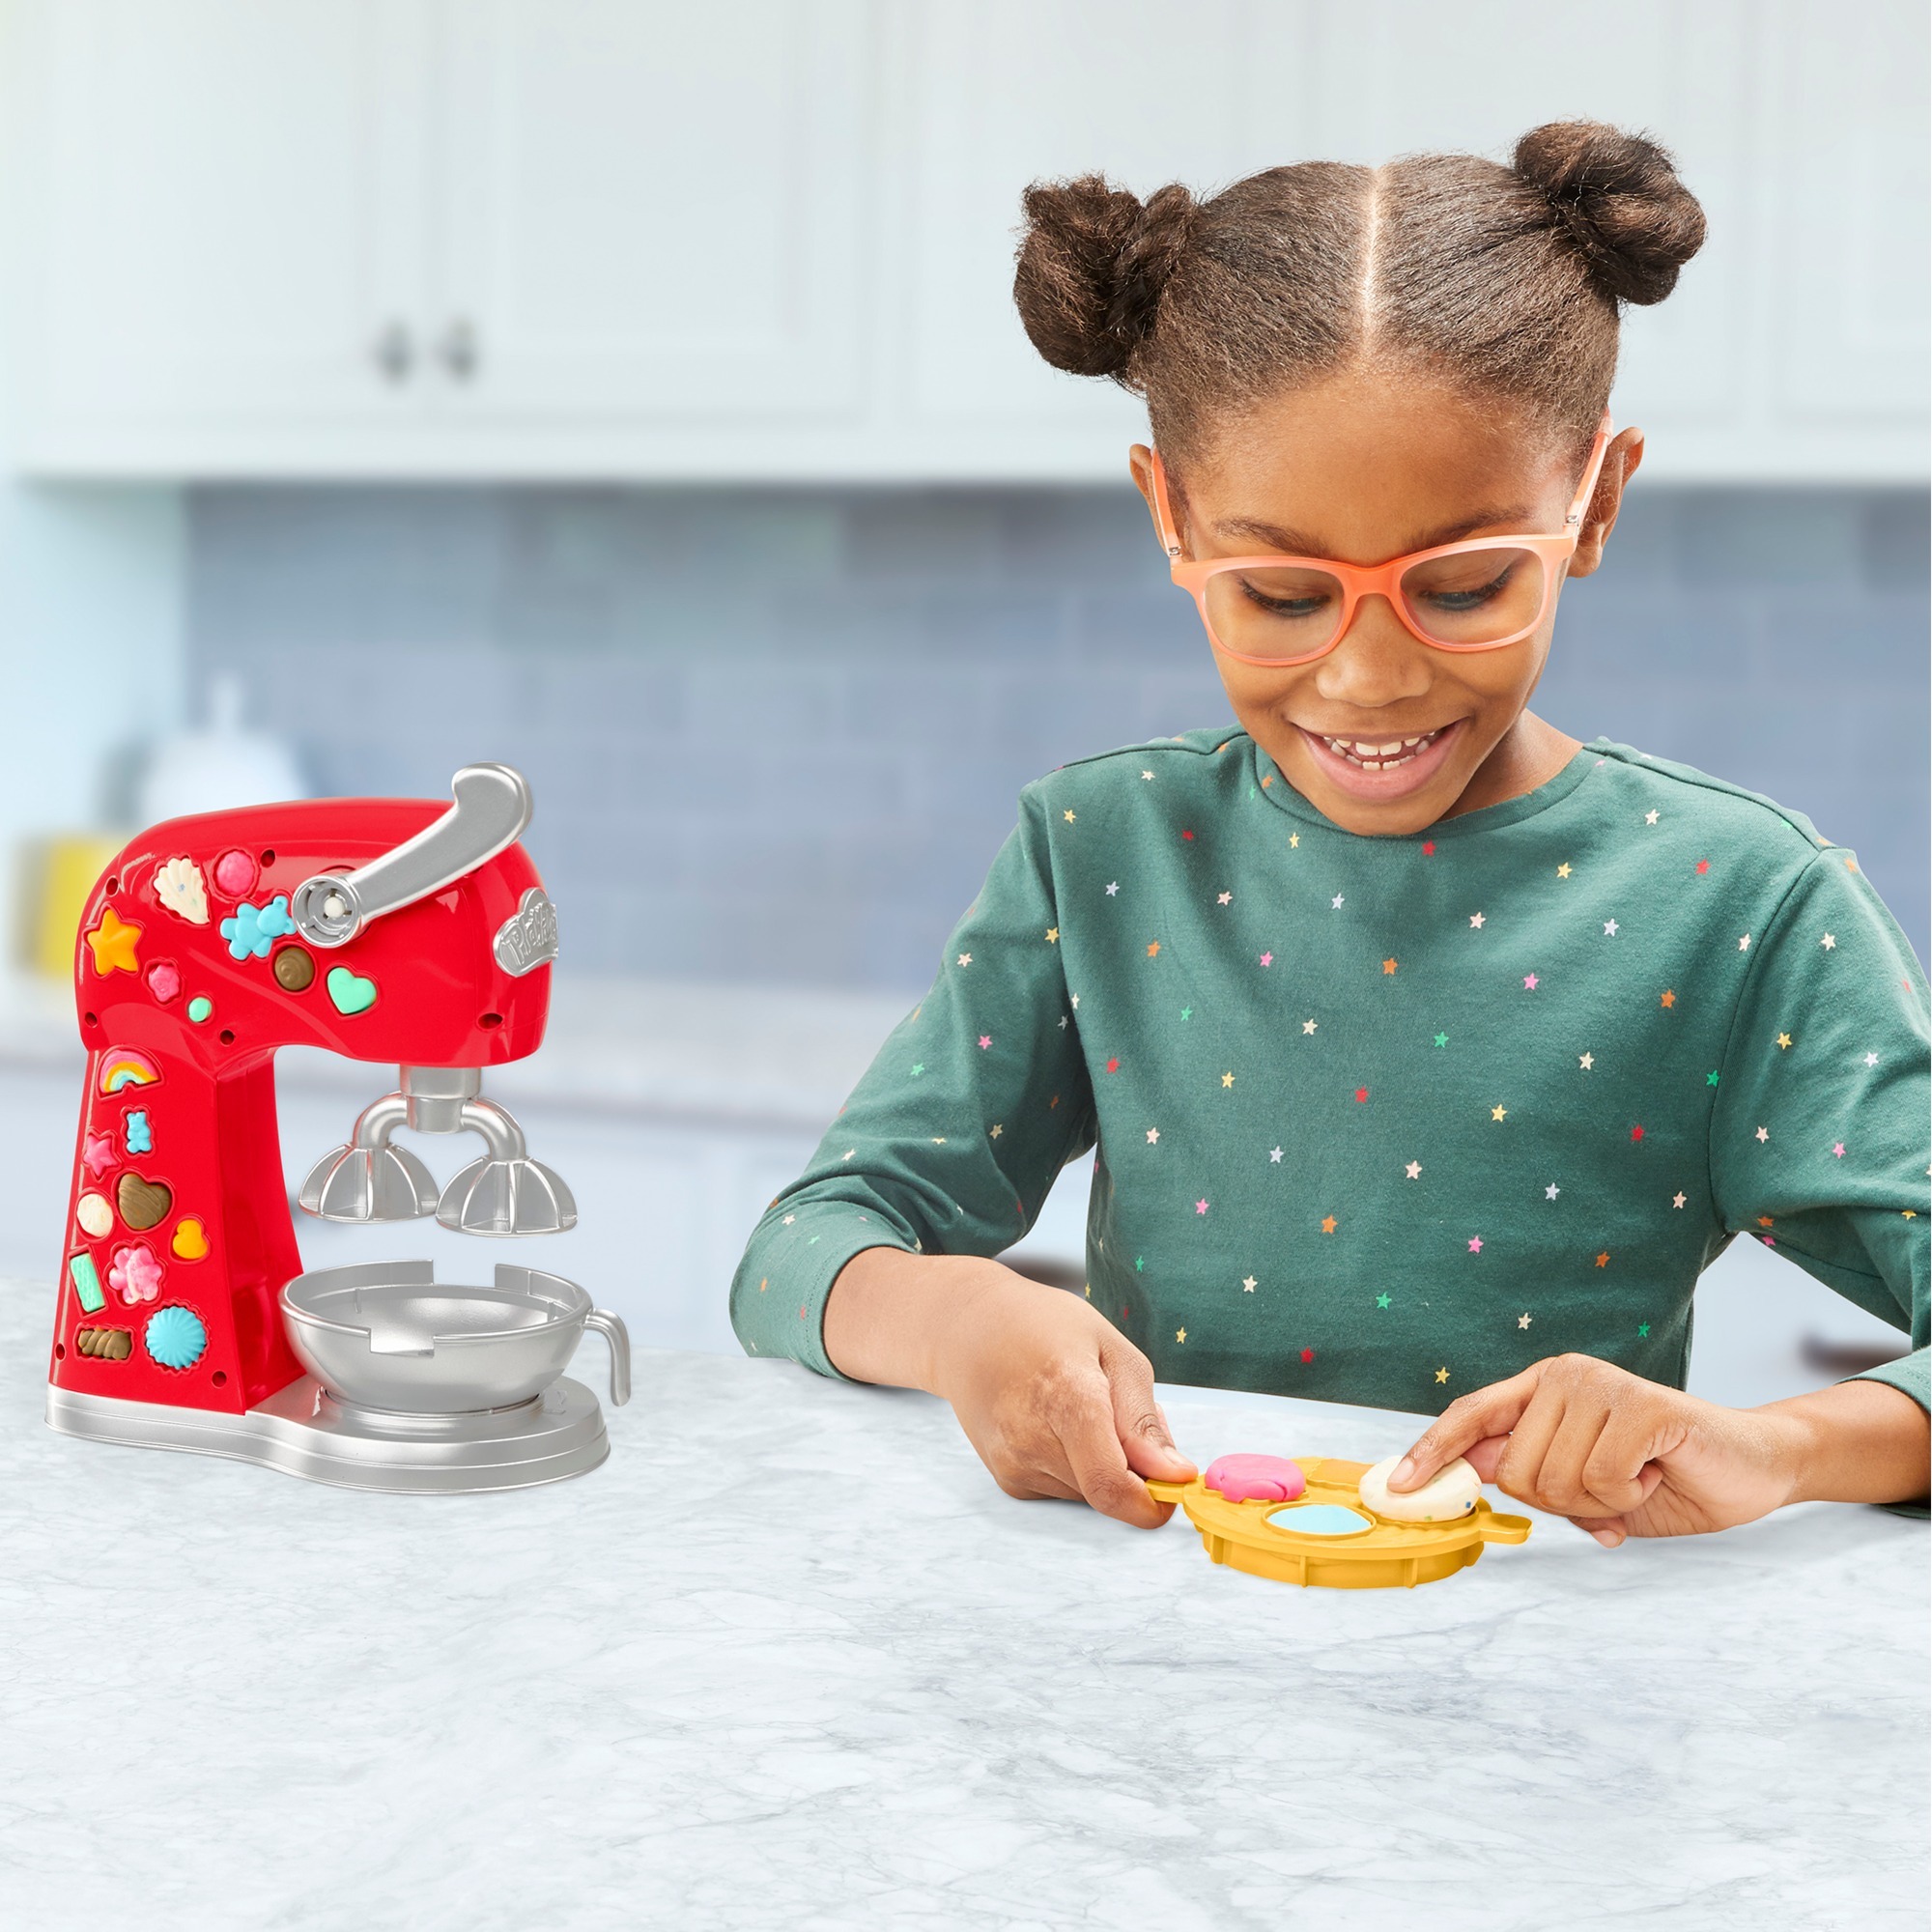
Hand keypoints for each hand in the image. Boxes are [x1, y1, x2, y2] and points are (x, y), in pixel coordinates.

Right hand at [930, 1265, 1196, 1526]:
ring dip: (1103, 1465)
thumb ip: (1143, 1419)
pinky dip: (1078, 1468)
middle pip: (1108, 1491)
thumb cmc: (1044, 1326)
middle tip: (1119, 1412)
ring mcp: (1013, 1463)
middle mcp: (1031, 1440)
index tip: (1174, 1483)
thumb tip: (1175, 1474)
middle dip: (1133, 1468)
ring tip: (1079, 1409)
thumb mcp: (1111, 1349)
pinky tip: (1055, 1425)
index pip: (1111, 1486)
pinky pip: (1066, 1491)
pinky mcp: (1007, 1478)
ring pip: (1089, 1494)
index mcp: (1067, 1398)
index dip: (1153, 1501)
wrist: (970, 1329)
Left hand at [1389, 1353, 1805, 1546]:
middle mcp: (1565, 1376)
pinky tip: (1655, 1474)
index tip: (1397, 1486)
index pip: (1472, 1416)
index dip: (1432, 1452)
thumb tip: (1473, 1471)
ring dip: (1601, 1502)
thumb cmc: (1663, 1477)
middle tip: (1611, 1487)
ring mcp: (1603, 1384)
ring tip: (1637, 1477)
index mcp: (1544, 1389)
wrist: (1752, 1468)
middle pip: (1515, 1472)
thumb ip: (1533, 1476)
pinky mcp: (1642, 1405)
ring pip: (1556, 1482)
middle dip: (1562, 1502)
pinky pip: (1602, 1478)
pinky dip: (1630, 1498)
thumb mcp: (1586, 1486)